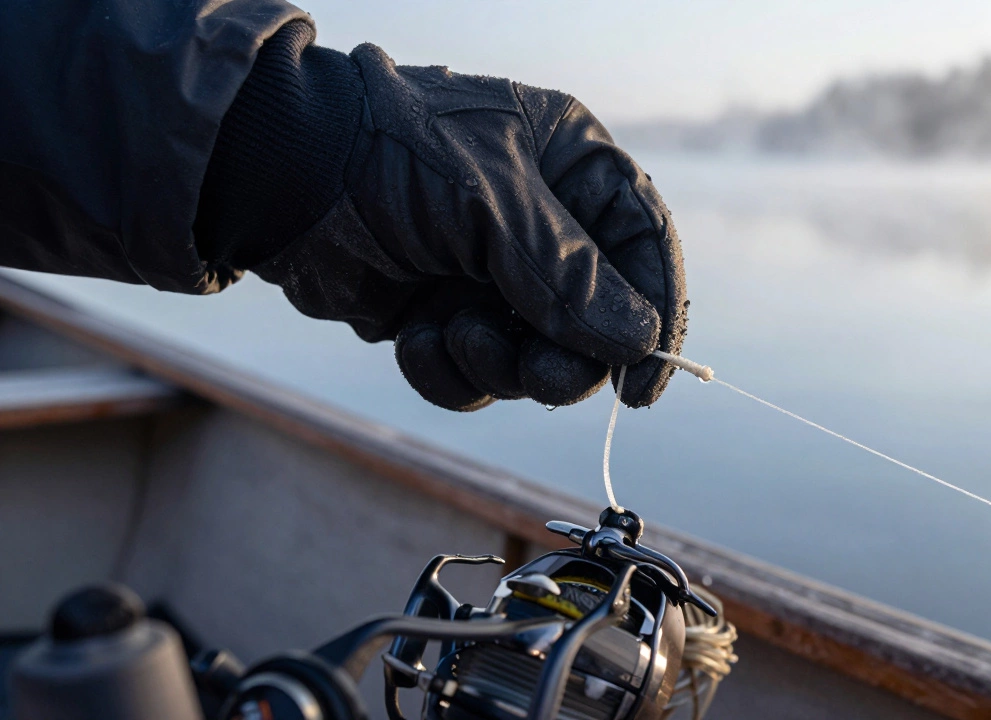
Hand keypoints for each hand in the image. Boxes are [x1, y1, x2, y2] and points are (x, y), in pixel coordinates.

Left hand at [252, 44, 686, 410]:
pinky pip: (478, 373)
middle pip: (598, 319)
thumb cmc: (386, 154)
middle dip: (565, 356)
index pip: (644, 242)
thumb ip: (568, 274)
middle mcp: (541, 221)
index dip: (657, 312)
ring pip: (539, 357)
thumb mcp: (490, 201)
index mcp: (569, 164)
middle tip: (538, 373)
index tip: (644, 383)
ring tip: (455, 333)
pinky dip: (449, 372)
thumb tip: (637, 341)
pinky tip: (414, 339)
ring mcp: (492, 272)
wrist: (271, 175)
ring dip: (500, 363)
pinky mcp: (444, 314)